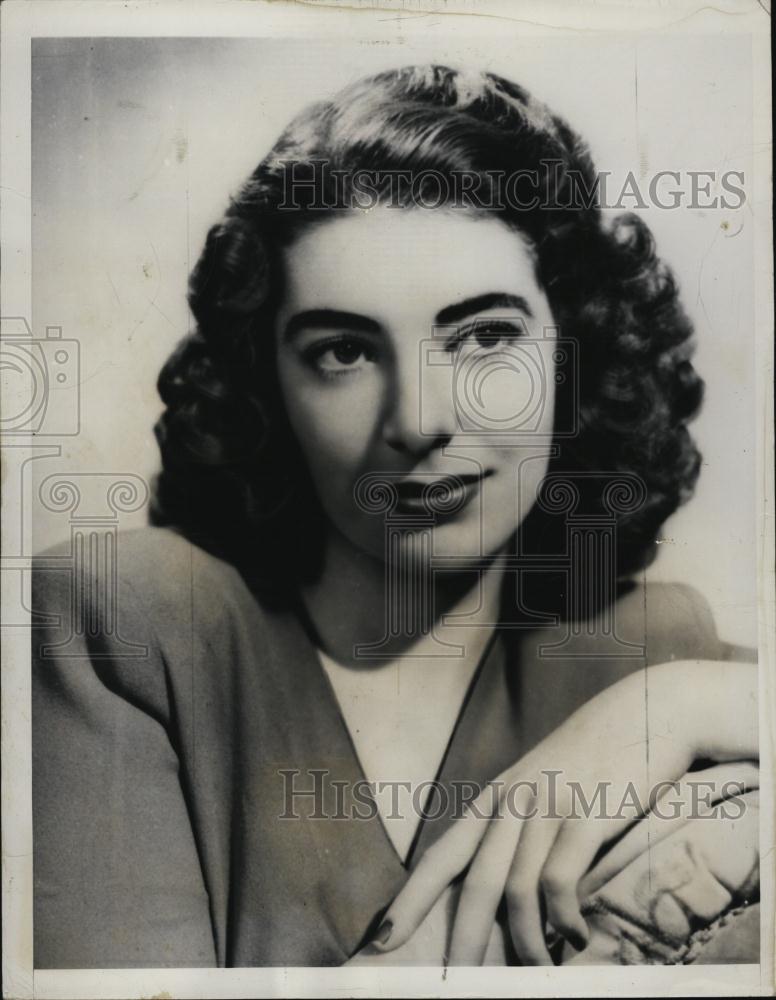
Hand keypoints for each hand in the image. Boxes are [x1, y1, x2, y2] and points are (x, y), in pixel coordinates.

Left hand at [366, 660, 756, 964]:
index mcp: (495, 798)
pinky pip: (560, 881)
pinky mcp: (589, 814)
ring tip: (538, 972)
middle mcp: (514, 801)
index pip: (440, 855)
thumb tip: (504, 892)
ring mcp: (550, 806)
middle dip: (461, 942)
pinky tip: (578, 937)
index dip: (409, 901)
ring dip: (526, 944)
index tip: (379, 941)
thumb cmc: (595, 758)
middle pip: (474, 884)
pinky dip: (565, 921)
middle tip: (456, 988)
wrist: (648, 711)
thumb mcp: (545, 785)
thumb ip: (519, 828)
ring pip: (517, 891)